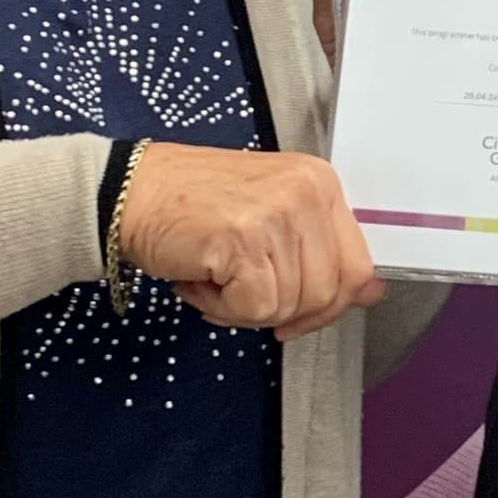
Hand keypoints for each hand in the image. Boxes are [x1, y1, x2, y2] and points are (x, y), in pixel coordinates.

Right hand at [115, 143, 382, 340]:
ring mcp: (279, 213)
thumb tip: (370, 292)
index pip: (358, 265)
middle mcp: (307, 192)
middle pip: (326, 294)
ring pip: (289, 305)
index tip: (298, 313)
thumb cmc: (191, 208)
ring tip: (213, 274)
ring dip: (244, 307)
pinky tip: (199, 278)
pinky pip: (254, 309)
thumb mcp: (269, 216)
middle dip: (281, 310)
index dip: (330, 303)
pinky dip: (221, 309)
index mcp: (320, 183)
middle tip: (238, 290)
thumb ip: (318, 251)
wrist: (127, 192)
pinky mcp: (246, 240)